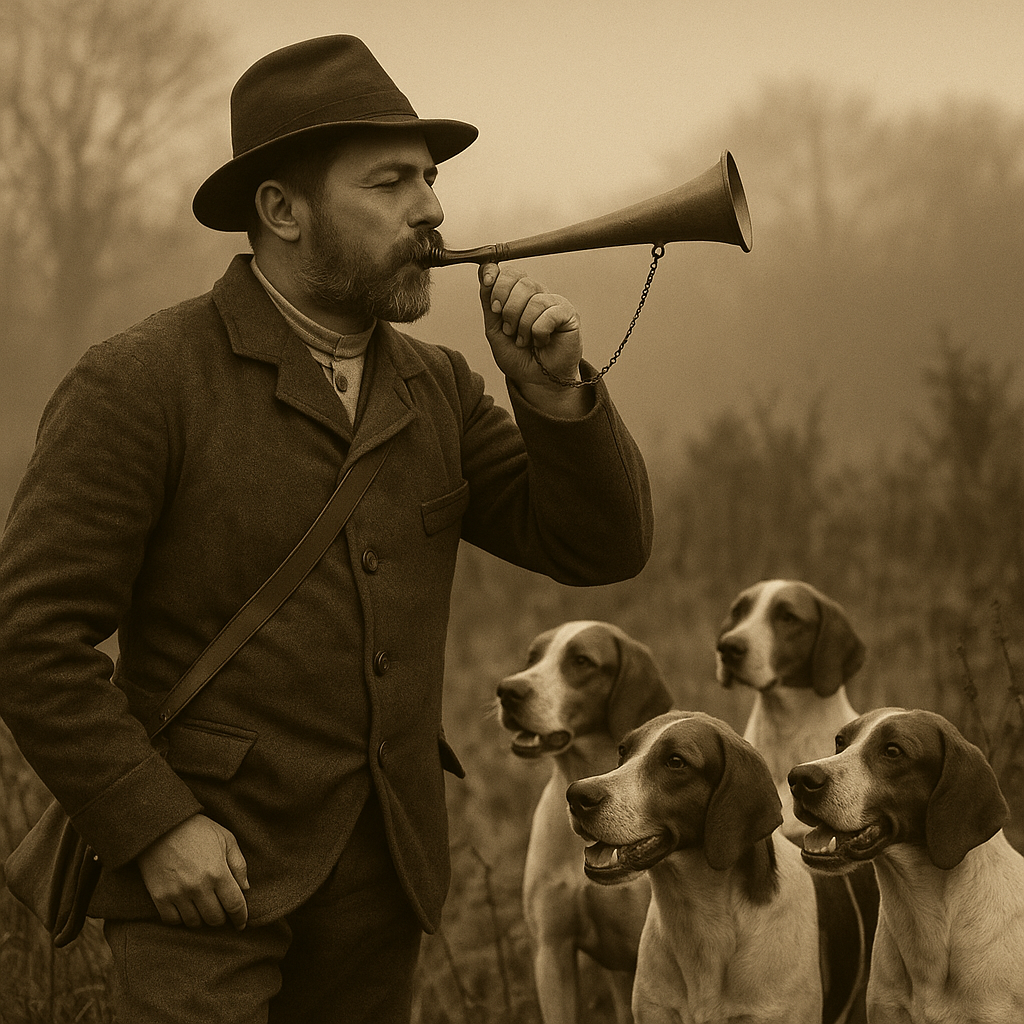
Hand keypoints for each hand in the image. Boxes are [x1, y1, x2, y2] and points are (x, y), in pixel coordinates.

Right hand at [137, 813, 248, 928]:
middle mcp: (199, 886)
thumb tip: (245, 889)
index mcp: (218, 872)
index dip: (241, 917)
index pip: (234, 905)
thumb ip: (239, 864)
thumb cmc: (198, 829)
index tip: (241, 924)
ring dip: (202, 919)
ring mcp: (178, 893)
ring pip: (195, 922)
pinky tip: (186, 909)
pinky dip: (182, 919)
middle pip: (215, 918)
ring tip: (204, 909)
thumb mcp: (226, 838)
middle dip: (222, 918)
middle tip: (221, 911)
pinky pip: (173, 921)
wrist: (161, 824)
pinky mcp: (159, 897)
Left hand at [478, 263, 583, 388]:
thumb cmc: (519, 357)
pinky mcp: (568, 314)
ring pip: (534, 300)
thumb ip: (489, 302)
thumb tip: (484, 271)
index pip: (510, 273)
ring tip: (525, 341)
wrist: (537, 380)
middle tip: (509, 330)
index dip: (498, 278)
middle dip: (508, 309)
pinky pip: (549, 314)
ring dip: (523, 327)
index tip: (489, 289)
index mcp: (519, 295)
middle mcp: (537, 294)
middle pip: (521, 282)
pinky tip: (542, 341)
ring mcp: (554, 302)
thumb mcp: (494, 330)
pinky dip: (539, 332)